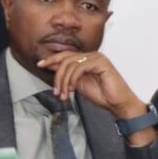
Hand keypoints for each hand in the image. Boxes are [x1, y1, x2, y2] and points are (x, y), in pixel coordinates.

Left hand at [37, 51, 155, 145]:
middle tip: (55, 90)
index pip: (66, 56)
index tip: (40, 65)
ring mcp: (97, 57)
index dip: (52, 59)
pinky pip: (80, 67)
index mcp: (87, 59)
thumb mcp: (78, 84)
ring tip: (64, 94)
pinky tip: (73, 89)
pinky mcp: (101, 62)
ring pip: (71, 64)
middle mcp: (92, 55)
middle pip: (66, 59)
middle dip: (57, 75)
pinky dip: (72, 79)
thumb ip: (68, 75)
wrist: (118, 103)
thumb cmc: (102, 95)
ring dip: (64, 81)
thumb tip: (52, 67)